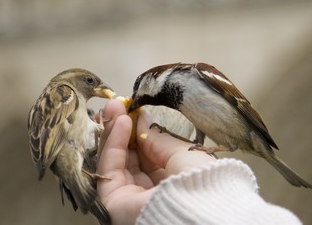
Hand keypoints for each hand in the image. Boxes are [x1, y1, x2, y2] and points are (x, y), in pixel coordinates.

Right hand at [97, 99, 215, 224]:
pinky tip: (120, 122)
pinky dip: (112, 143)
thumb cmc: (203, 182)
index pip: (148, 156)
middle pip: (128, 157)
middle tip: (118, 104)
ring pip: (115, 161)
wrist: (200, 208)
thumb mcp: (183, 152)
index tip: (135, 109)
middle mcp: (149, 192)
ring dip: (114, 131)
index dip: (139, 132)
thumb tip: (143, 117)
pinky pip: (109, 168)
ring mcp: (130, 198)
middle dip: (121, 128)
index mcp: (170, 183)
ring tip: (116, 107)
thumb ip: (157, 136)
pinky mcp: (114, 202)